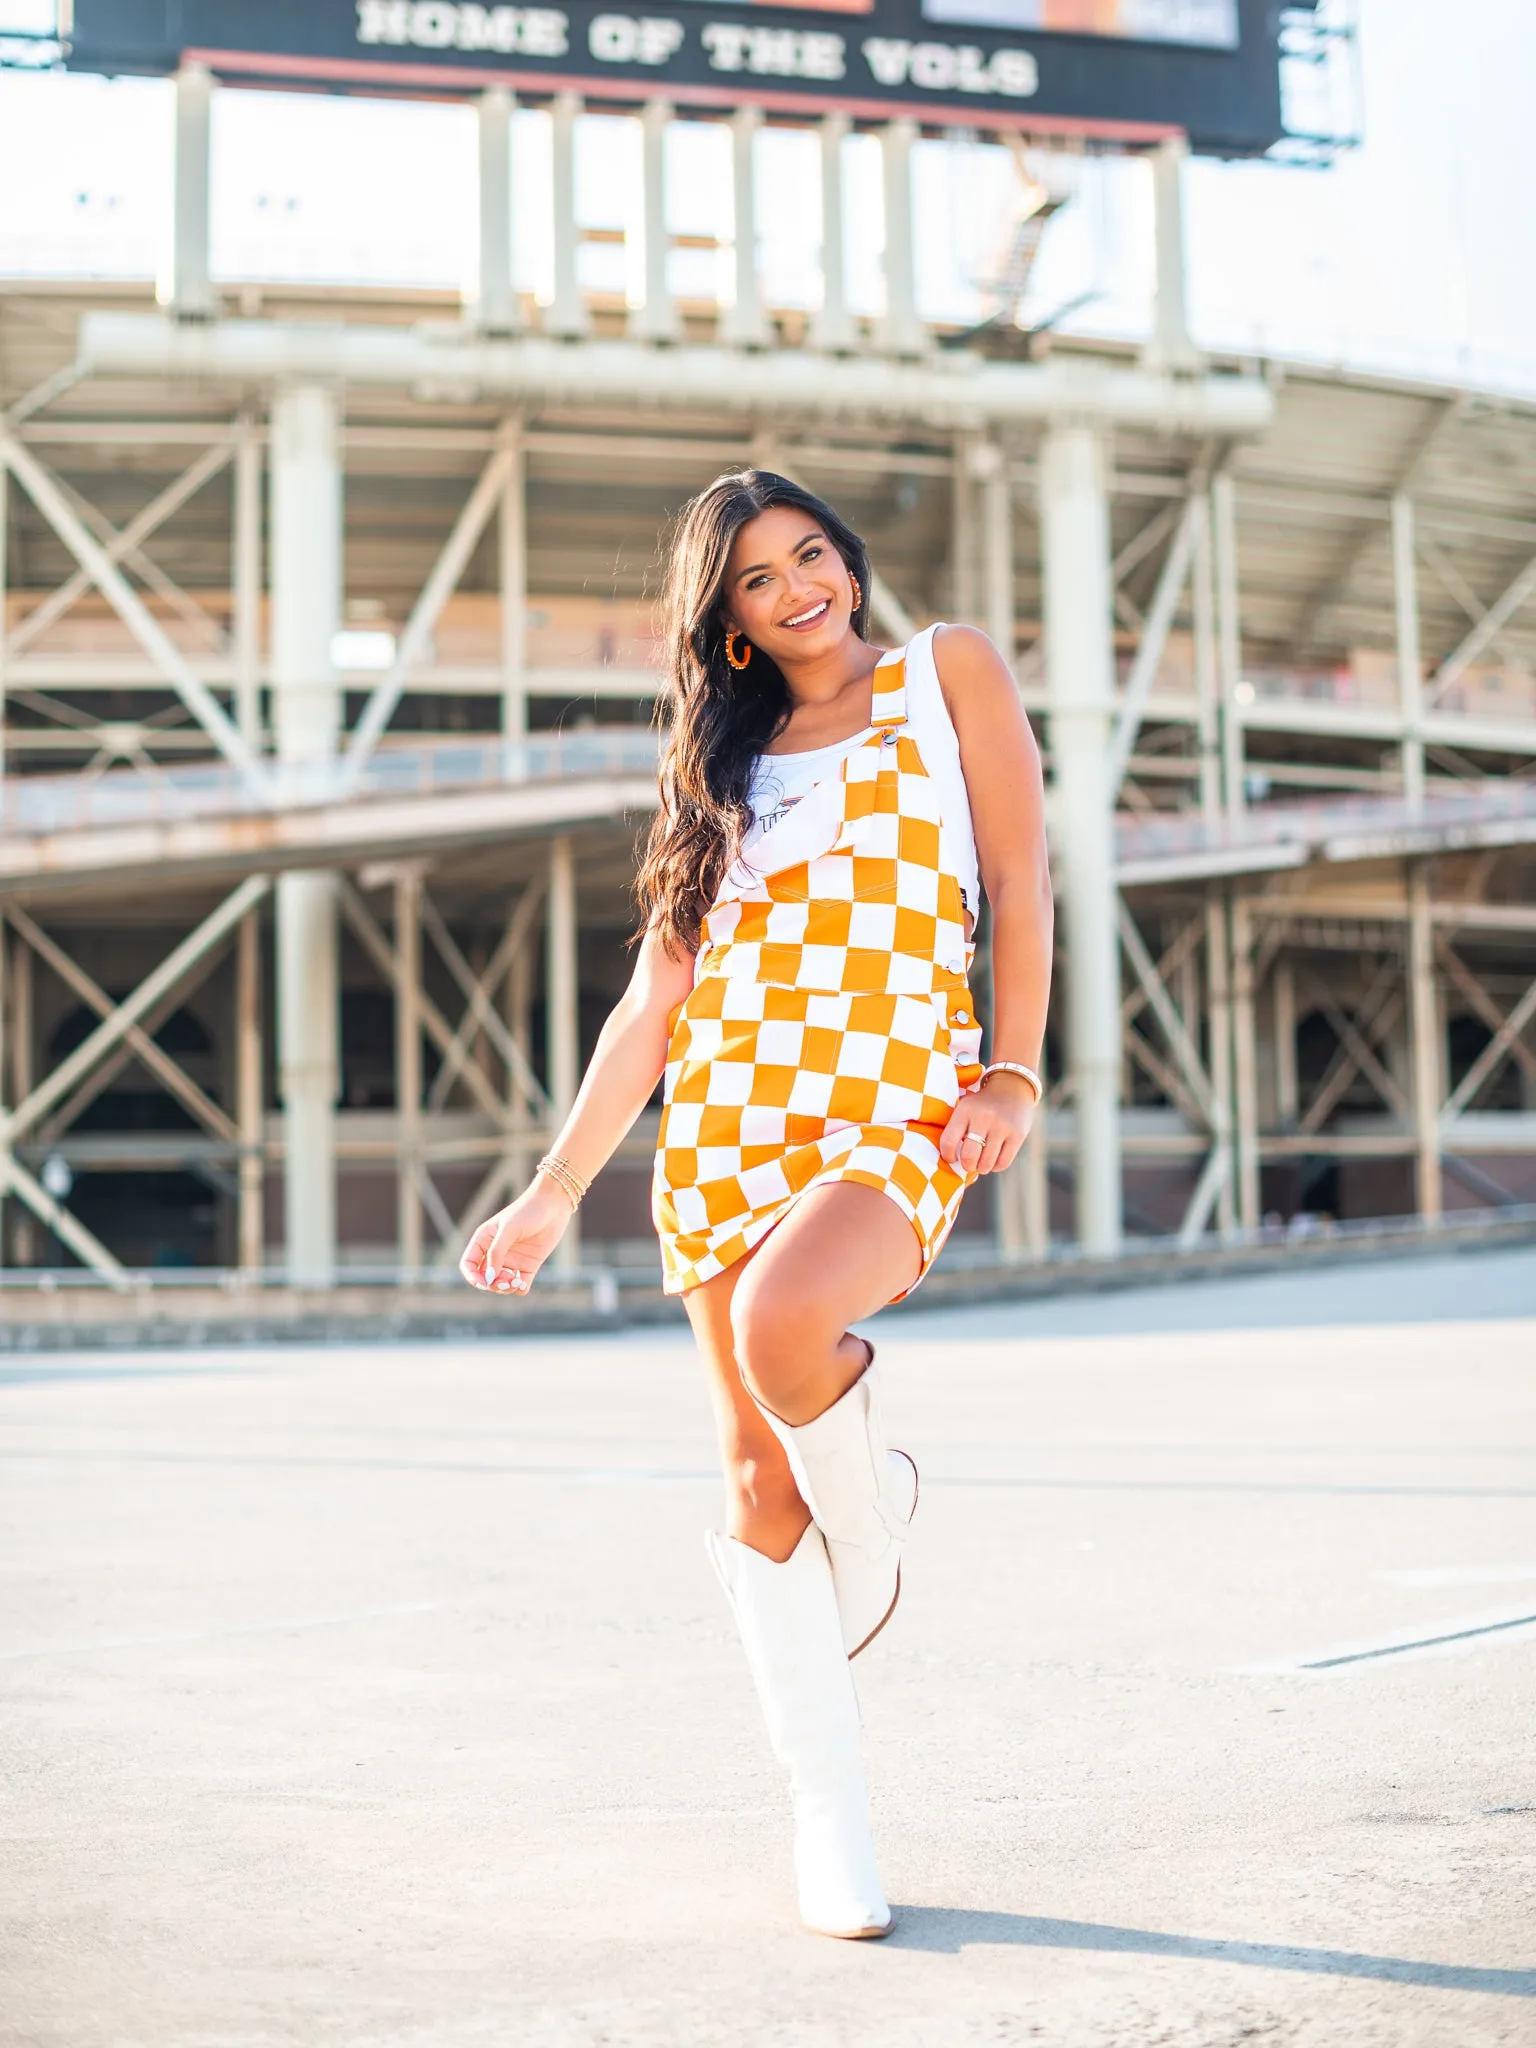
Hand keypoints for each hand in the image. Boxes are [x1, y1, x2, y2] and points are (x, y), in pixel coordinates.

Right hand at [459, 1176, 573, 1293]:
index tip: (484, 1282)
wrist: (554, 1205)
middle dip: (492, 1284)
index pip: (469, 1264)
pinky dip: (519, 1289)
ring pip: (501, 1284)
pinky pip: (520, 1284)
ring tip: (516, 1282)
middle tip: (507, 1280)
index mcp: (484, 1240)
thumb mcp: (509, 1229)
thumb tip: (489, 1277)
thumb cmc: (528, 1211)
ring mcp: (513, 1260)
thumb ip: (497, 1252)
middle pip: (485, 1278)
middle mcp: (496, 1252)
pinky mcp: (529, 1265)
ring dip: (506, 1288)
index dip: (473, 1277)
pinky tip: (523, 1285)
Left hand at [939, 1070, 1034, 1176]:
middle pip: (969, 1156)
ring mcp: (1002, 1127)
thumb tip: (951, 1160)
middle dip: (967, 1165)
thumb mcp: (965, 1107)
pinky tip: (994, 1160)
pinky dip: (996, 1166)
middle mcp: (983, 1117)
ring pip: (986, 1163)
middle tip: (968, 1163)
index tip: (952, 1157)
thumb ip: (956, 1128)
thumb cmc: (981, 1105)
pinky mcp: (1017, 1135)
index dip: (948, 1156)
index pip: (949, 1142)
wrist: (1012, 1088)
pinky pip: (1003, 1163)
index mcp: (965, 1110)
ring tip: (981, 1164)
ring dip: (981, 1168)